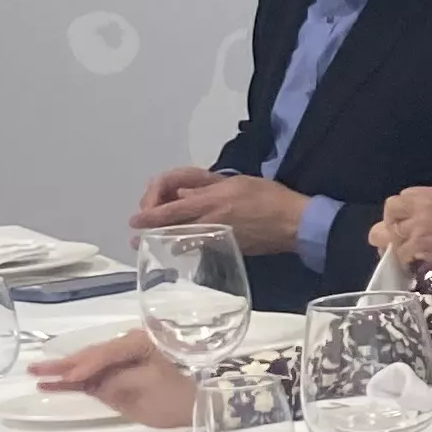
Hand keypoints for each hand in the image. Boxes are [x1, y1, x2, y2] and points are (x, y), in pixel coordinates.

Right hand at [28, 330, 198, 429]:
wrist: (207, 402)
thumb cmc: (184, 392)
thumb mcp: (154, 387)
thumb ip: (122, 382)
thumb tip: (95, 383)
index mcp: (141, 342)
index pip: (106, 353)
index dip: (86, 365)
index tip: (68, 377)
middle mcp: (128, 346)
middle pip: (93, 355)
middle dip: (67, 365)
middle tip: (36, 369)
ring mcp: (121, 362)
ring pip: (88, 366)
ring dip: (64, 371)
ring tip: (36, 374)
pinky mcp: (118, 378)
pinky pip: (92, 378)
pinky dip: (73, 382)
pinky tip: (51, 385)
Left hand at [139, 170, 312, 256]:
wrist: (296, 223)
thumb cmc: (270, 196)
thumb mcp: (236, 182)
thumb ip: (206, 187)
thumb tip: (182, 194)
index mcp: (212, 201)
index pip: (172, 211)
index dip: (150, 217)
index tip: (135, 222)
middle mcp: (212, 221)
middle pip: (173, 229)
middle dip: (152, 233)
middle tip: (136, 238)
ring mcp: (219, 238)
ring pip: (184, 241)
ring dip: (165, 243)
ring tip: (154, 244)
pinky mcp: (228, 249)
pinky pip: (200, 247)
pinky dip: (186, 246)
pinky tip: (181, 247)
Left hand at [372, 185, 431, 266]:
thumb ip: (431, 202)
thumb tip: (414, 210)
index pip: (401, 197)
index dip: (400, 211)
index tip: (404, 220)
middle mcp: (421, 207)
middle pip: (391, 210)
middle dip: (391, 223)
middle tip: (397, 235)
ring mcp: (417, 226)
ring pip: (391, 234)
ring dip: (396, 244)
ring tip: (405, 252)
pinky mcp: (417, 245)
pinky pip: (400, 252)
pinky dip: (405, 260)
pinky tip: (413, 264)